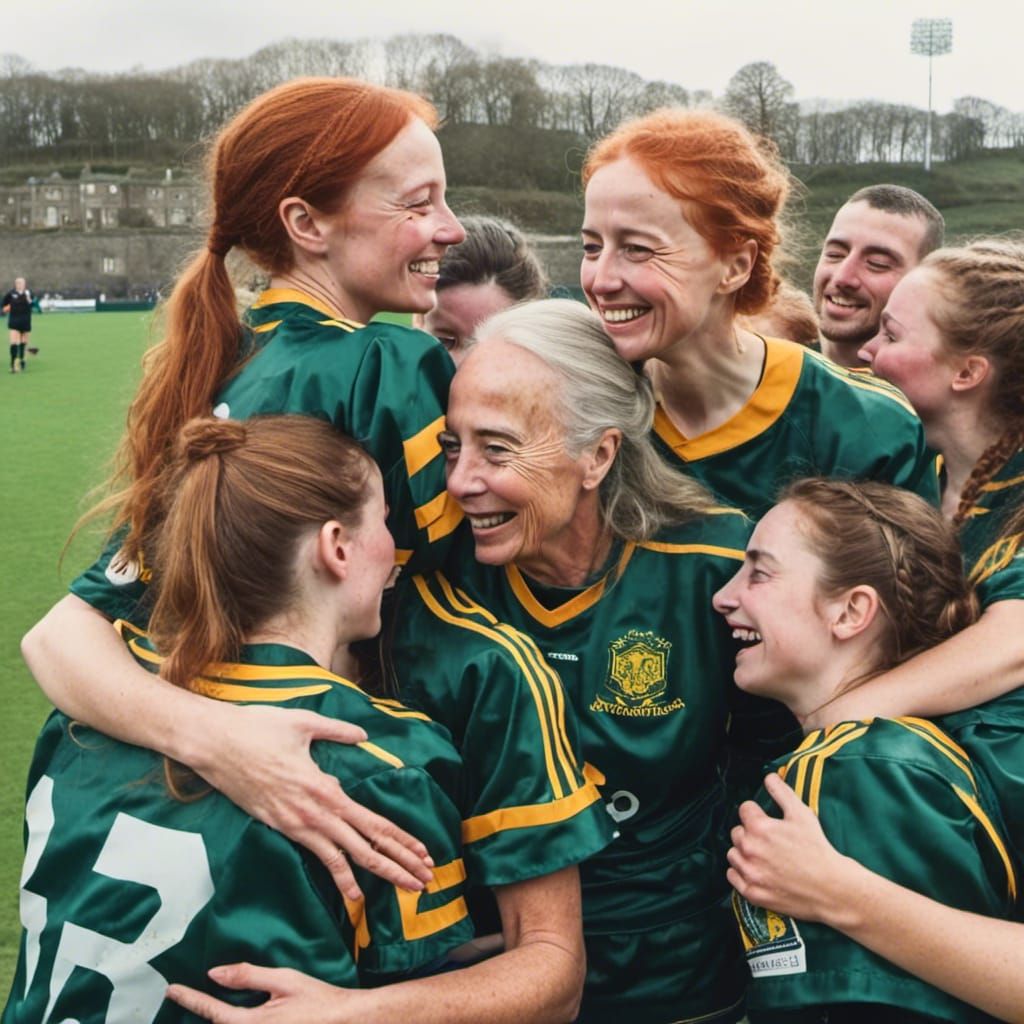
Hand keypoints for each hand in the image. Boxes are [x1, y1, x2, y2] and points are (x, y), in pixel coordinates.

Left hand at [167, 964, 359, 1022]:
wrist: (347, 1022)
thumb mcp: (285, 981)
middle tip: (184, 999)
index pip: (212, 1011)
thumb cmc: (319, 1001)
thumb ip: (249, 976)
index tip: (172, 990)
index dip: (190, 999)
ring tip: (214, 1008)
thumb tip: (215, 973)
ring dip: (221, 1020)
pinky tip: (237, 1018)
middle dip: (202, 1012)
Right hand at [193, 703, 433, 899]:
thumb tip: (363, 735)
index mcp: (326, 789)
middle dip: (398, 866)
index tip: (424, 855)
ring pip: (345, 860)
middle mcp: (316, 814)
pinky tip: (352, 893)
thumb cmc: (258, 728)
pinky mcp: (279, 828)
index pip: (374, 823)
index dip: (402, 841)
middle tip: (425, 882)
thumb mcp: (305, 723)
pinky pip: (317, 857)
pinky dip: (339, 876)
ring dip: (375, 876)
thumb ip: (338, 731)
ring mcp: (296, 825)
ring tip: (399, 889)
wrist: (214, 744)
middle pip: (367, 848)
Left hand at [727, 772, 851, 921]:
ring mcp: (750, 873)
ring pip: (733, 854)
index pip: (744, 809)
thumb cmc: (817, 850)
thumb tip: (769, 777)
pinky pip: (733, 876)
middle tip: (769, 840)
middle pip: (737, 832)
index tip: (767, 820)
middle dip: (750, 832)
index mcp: (759, 828)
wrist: (831, 888)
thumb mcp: (802, 814)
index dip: (757, 812)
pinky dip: (741, 872)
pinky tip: (756, 870)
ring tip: (763, 855)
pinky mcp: (752, 893)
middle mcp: (750, 850)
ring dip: (743, 852)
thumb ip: (781, 792)